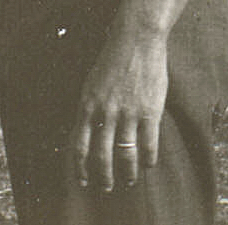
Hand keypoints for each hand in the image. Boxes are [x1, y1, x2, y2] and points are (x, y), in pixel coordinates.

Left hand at [69, 27, 168, 193]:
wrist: (135, 39)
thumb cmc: (113, 60)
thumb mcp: (92, 83)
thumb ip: (90, 108)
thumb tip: (87, 132)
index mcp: (87, 105)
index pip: (78, 146)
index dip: (80, 168)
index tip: (82, 181)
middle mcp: (105, 113)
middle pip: (101, 157)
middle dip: (103, 178)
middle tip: (106, 187)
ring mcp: (128, 114)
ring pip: (126, 156)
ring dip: (128, 173)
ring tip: (130, 180)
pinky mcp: (149, 112)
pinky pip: (149, 146)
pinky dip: (148, 160)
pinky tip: (148, 164)